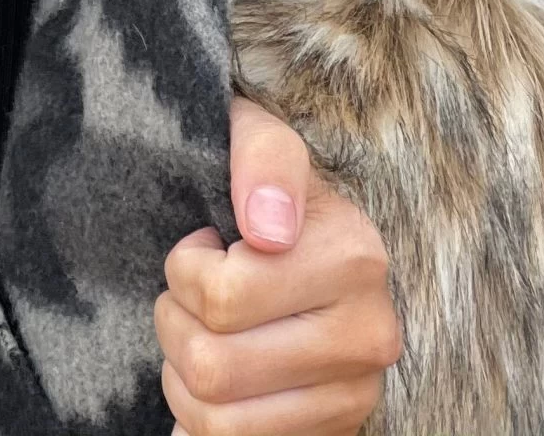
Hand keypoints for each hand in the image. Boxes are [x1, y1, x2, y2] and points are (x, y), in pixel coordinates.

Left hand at [155, 95, 400, 433]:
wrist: (307, 236)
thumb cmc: (267, 186)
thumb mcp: (260, 137)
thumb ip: (263, 158)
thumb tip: (268, 227)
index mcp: (354, 258)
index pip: (221, 298)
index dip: (185, 270)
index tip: (204, 245)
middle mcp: (367, 337)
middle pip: (213, 367)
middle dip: (175, 324)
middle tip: (189, 294)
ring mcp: (353, 395)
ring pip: (217, 420)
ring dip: (182, 376)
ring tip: (198, 331)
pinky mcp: (334, 431)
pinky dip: (201, 421)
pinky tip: (211, 381)